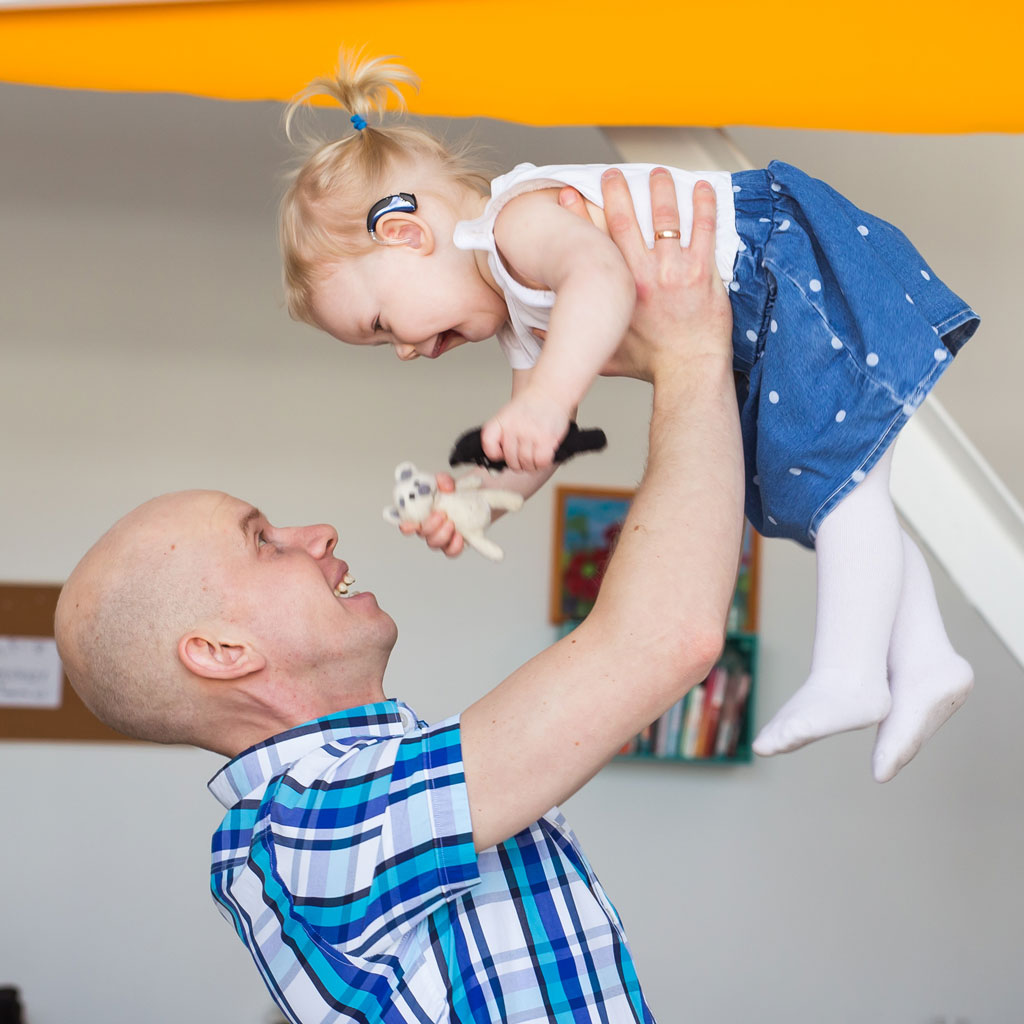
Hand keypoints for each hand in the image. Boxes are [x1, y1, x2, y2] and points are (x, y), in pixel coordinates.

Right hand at [397, 473, 465, 556]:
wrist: (473, 497)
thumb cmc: (455, 492)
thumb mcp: (447, 481)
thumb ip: (443, 480)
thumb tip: (446, 487)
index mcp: (420, 511)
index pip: (405, 521)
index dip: (405, 525)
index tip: (409, 524)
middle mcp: (427, 525)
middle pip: (420, 533)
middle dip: (429, 526)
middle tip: (440, 514)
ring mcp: (439, 535)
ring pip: (433, 543)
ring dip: (441, 535)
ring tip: (451, 523)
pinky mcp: (453, 543)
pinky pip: (450, 551)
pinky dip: (454, 546)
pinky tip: (459, 536)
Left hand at [481, 391, 569, 472]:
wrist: (549, 392)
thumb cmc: (529, 406)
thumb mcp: (507, 415)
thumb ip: (501, 435)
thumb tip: (500, 459)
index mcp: (501, 422)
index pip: (489, 445)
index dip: (494, 454)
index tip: (502, 453)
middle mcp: (514, 428)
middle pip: (511, 460)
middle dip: (518, 463)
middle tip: (524, 457)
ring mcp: (530, 434)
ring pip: (526, 463)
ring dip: (531, 465)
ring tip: (534, 456)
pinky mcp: (546, 440)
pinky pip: (540, 462)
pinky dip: (542, 463)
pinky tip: (543, 456)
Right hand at [560, 169, 731, 382]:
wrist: (689, 370)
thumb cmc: (651, 365)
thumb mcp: (603, 355)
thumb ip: (571, 340)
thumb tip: (536, 334)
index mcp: (617, 290)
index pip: (592, 243)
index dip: (578, 214)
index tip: (570, 195)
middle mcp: (642, 274)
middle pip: (625, 219)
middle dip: (616, 191)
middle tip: (613, 175)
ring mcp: (673, 269)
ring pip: (665, 217)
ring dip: (660, 190)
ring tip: (658, 174)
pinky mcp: (701, 271)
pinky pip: (703, 229)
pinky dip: (703, 205)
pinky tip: (703, 189)